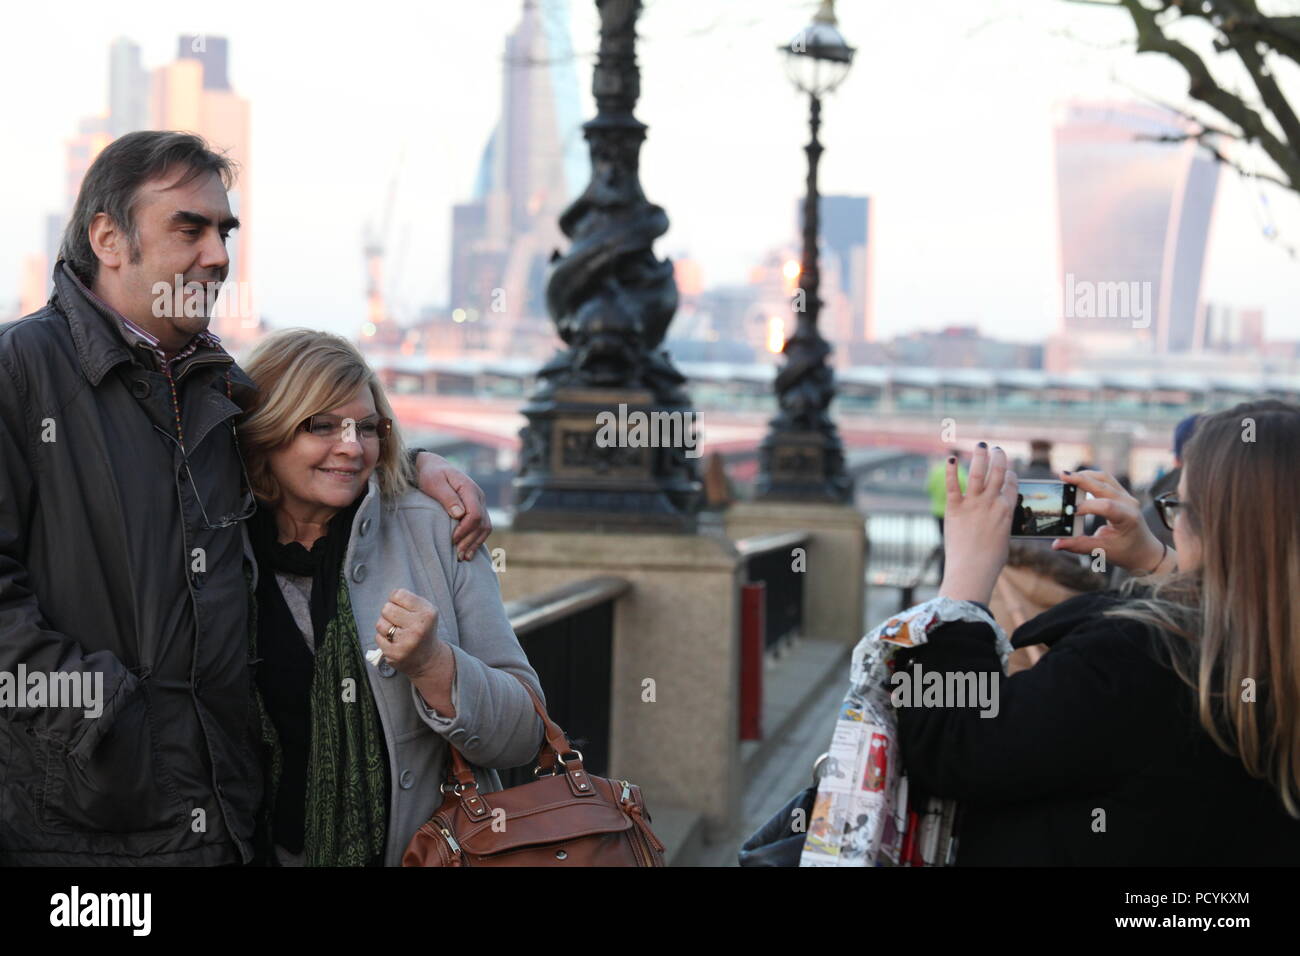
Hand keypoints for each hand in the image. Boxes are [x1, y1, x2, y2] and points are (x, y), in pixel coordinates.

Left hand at [375, 589, 441, 677]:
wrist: (428, 659)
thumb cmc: (422, 629)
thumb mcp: (425, 611)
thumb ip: (409, 600)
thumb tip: (391, 595)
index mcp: (427, 613)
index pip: (398, 594)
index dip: (397, 600)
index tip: (404, 608)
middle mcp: (418, 627)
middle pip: (386, 608)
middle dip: (390, 613)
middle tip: (400, 622)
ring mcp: (406, 642)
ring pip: (380, 623)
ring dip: (385, 627)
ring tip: (397, 632)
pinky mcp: (395, 654)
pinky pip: (378, 637)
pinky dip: (383, 639)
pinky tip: (395, 643)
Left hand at [414, 452, 491, 559]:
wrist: (432, 467)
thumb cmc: (430, 475)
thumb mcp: (434, 483)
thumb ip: (447, 497)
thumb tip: (459, 514)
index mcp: (470, 489)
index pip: (475, 514)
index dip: (465, 530)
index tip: (452, 540)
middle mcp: (478, 497)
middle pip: (482, 523)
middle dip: (470, 540)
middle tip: (457, 555)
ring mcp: (479, 503)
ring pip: (485, 527)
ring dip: (475, 543)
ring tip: (464, 557)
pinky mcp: (475, 509)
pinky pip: (481, 527)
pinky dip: (476, 540)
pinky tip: (468, 551)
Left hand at [937, 444, 1018, 605]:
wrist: (973, 570)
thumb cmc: (990, 561)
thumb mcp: (1003, 538)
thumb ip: (1000, 522)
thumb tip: (999, 517)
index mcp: (1007, 511)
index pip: (1012, 485)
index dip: (1010, 474)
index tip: (1008, 470)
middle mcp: (991, 503)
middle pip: (998, 473)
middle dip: (999, 458)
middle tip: (997, 449)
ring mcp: (973, 504)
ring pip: (977, 473)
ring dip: (980, 457)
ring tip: (981, 445)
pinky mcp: (955, 509)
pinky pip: (953, 485)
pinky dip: (951, 470)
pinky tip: (950, 458)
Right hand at [1050, 470, 1171, 574]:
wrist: (1145, 551)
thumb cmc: (1127, 552)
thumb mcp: (1103, 551)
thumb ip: (1079, 545)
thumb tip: (1057, 544)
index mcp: (1128, 518)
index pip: (1106, 506)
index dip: (1086, 506)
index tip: (1070, 512)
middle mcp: (1129, 503)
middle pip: (1103, 485)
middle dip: (1081, 480)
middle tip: (1062, 476)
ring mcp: (1126, 497)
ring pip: (1105, 478)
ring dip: (1085, 475)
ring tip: (1067, 476)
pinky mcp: (1122, 495)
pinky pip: (1106, 480)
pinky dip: (1090, 478)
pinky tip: (1077, 480)